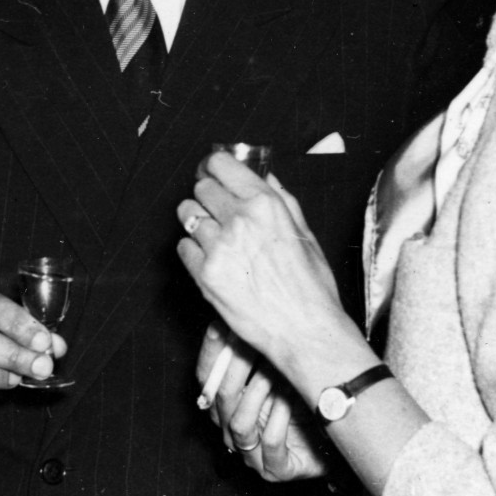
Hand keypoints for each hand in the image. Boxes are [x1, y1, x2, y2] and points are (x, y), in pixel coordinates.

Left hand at [177, 151, 367, 392]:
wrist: (306, 332)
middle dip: (207, 196)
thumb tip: (266, 177)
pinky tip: (212, 261)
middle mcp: (239, 219)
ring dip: (197, 222)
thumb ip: (283, 200)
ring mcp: (219, 246)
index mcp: (266, 204)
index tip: (213, 173)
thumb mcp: (305, 234)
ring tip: (213, 237)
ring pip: (187, 215)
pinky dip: (193, 252)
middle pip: (200, 188)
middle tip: (216, 210)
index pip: (220, 164)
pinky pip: (183, 248)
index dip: (214, 167)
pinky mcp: (204, 274)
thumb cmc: (312, 287)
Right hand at [197, 323, 327, 481]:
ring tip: (279, 374)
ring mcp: (251, 453)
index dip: (213, 352)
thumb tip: (232, 312)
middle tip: (255, 344)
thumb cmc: (305, 393)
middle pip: (221, 398)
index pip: (205, 378)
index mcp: (225, 404)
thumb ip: (254, 343)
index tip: (225, 327)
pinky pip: (270, 443)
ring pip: (240, 423)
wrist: (337, 428)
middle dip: (238, 368)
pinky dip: (281, 419)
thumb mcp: (278, 362)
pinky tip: (293, 401)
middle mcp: (231, 429)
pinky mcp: (274, 469)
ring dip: (260, 394)